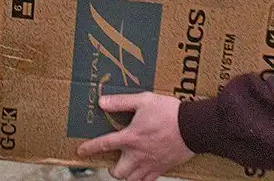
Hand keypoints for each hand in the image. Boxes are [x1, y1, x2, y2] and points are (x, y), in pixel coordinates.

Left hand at [77, 92, 194, 180]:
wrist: (193, 126)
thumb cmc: (169, 112)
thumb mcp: (144, 100)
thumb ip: (121, 102)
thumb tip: (102, 102)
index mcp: (130, 137)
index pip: (103, 144)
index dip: (89, 149)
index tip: (81, 152)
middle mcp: (137, 154)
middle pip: (117, 172)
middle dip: (112, 169)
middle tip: (112, 163)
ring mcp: (150, 164)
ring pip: (131, 180)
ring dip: (126, 176)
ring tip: (126, 169)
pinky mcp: (162, 168)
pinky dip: (142, 180)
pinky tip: (143, 173)